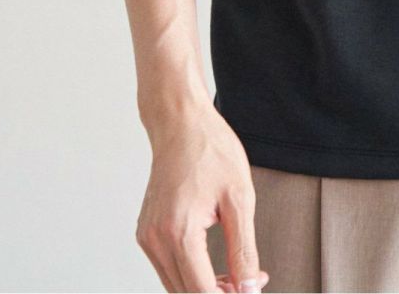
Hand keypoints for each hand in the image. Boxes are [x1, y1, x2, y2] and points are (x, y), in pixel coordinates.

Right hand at [135, 102, 269, 292]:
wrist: (181, 122)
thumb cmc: (211, 150)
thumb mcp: (240, 198)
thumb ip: (244, 249)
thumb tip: (248, 288)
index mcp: (179, 231)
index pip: (202, 292)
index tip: (253, 288)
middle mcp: (156, 239)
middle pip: (186, 293)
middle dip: (220, 293)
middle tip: (250, 280)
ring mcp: (147, 236)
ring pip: (175, 285)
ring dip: (204, 287)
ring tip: (236, 272)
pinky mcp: (146, 232)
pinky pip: (167, 267)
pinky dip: (190, 272)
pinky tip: (213, 261)